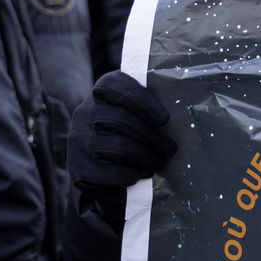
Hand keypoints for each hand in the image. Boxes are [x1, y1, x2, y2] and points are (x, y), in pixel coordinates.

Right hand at [68, 71, 177, 204]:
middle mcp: (84, 112)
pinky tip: (140, 174)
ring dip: (146, 157)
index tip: (165, 120)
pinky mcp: (78, 168)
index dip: (143, 101)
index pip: (117, 86)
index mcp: (101, 92)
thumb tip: (182, 112)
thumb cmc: (128, 134)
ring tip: (159, 162)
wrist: (98, 169)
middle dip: (153, 137)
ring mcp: (78, 140)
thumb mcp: (135, 114)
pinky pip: (111, 172)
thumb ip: (149, 107)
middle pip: (122, 120)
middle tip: (170, 149)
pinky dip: (131, 174)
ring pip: (119, 147)